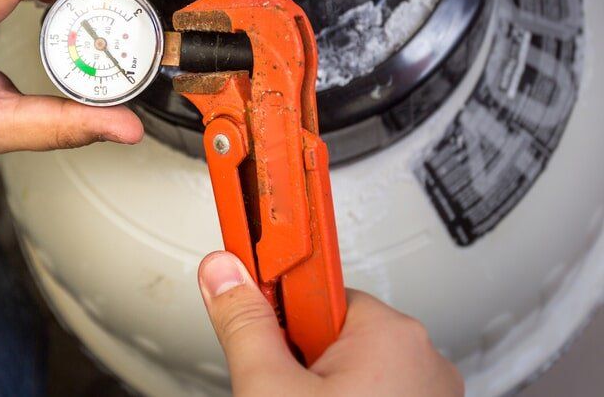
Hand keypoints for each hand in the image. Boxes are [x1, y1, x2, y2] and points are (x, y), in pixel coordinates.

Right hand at [198, 251, 462, 396]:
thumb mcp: (270, 389)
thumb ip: (243, 323)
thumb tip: (223, 271)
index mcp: (389, 332)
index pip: (317, 287)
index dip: (279, 304)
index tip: (254, 279)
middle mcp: (423, 357)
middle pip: (334, 329)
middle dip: (301, 356)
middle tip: (281, 391)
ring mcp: (432, 394)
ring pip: (356, 368)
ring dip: (324, 386)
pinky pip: (379, 393)